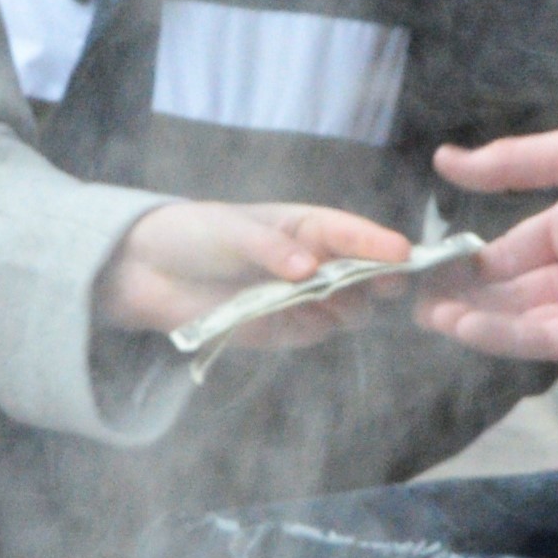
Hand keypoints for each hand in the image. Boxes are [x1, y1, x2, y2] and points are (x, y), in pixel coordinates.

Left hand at [98, 198, 418, 343]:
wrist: (154, 274)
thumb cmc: (198, 235)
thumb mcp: (232, 230)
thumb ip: (270, 249)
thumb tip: (308, 268)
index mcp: (309, 226)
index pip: (354, 234)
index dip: (379, 244)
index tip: (402, 254)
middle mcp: (318, 261)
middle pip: (368, 275)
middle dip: (381, 279)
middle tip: (383, 285)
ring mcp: (307, 299)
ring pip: (352, 308)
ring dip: (348, 305)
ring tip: (323, 298)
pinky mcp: (290, 330)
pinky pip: (319, 331)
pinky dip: (317, 326)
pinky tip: (299, 317)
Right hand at [416, 128, 557, 362]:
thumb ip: (511, 161)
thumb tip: (444, 159)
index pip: (507, 252)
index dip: (468, 260)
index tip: (428, 264)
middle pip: (504, 291)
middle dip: (460, 296)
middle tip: (415, 296)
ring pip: (513, 319)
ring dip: (471, 318)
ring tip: (428, 314)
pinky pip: (536, 340)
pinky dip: (499, 335)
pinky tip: (463, 325)